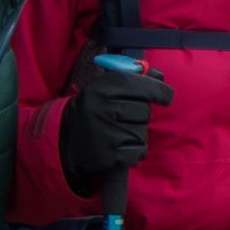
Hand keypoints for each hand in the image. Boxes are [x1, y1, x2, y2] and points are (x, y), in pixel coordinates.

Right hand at [55, 60, 168, 190]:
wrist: (64, 140)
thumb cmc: (93, 111)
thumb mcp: (104, 89)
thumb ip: (133, 80)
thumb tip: (160, 75)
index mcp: (101, 88)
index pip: (141, 85)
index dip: (159, 90)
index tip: (165, 96)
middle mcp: (102, 108)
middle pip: (144, 110)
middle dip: (139, 116)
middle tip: (123, 118)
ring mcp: (106, 132)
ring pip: (142, 131)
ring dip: (136, 134)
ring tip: (117, 133)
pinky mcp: (110, 154)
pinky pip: (139, 150)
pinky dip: (134, 151)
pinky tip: (119, 147)